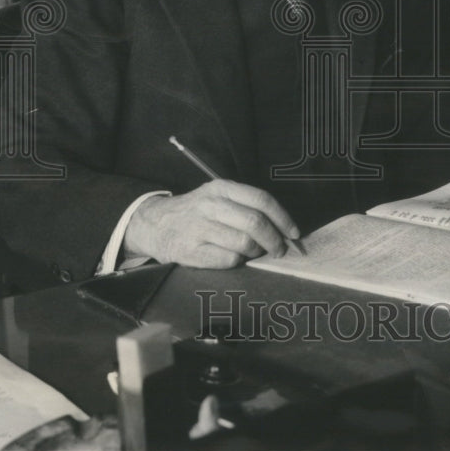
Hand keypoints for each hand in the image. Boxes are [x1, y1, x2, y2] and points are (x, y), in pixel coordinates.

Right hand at [122, 180, 300, 268]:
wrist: (155, 224)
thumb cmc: (196, 212)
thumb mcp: (218, 197)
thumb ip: (246, 206)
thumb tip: (283, 228)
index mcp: (222, 188)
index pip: (261, 200)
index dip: (283, 218)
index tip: (294, 233)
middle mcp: (211, 205)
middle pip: (255, 223)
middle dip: (275, 240)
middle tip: (280, 250)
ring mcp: (200, 227)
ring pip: (244, 243)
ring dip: (256, 252)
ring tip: (254, 253)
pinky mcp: (191, 250)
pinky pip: (228, 260)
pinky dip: (238, 262)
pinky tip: (235, 258)